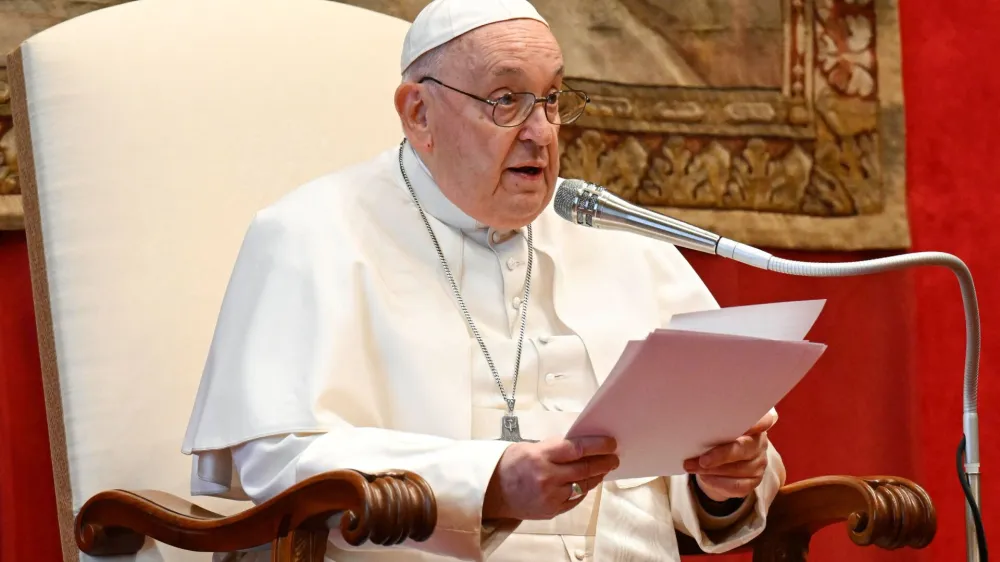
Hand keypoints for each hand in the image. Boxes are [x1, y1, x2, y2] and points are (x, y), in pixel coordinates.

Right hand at [483, 436, 618, 520]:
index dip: (597, 446)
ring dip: (596, 476)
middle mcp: (546, 477)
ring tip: (604, 468)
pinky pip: (576, 499)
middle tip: (614, 458)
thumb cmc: (510, 465)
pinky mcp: (552, 510)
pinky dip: (584, 489)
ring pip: (583, 485)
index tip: (610, 444)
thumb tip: (581, 445)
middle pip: (584, 468)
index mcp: (540, 456)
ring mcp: (550, 496)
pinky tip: (588, 482)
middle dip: (603, 462)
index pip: (577, 449)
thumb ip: (555, 447)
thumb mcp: (529, 447)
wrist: (492, 492)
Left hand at [683, 410, 775, 501]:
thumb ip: (714, 426)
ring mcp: (759, 463)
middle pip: (743, 448)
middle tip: (701, 460)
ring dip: (712, 470)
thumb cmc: (716, 437)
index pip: (763, 421)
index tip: (751, 425)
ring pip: (738, 470)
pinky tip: (705, 477)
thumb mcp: (715, 428)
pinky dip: (718, 483)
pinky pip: (737, 486)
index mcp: (753, 424)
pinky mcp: (754, 481)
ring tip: (692, 467)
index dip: (758, 423)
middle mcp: (759, 443)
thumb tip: (696, 428)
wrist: (719, 461)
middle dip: (720, 455)